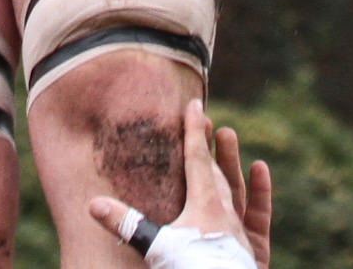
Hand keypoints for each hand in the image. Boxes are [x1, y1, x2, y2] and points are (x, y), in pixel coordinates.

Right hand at [88, 101, 270, 267]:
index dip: (193, 130)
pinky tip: (260, 167)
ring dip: (229, 161)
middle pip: (214, 170)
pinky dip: (260, 189)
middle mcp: (224, 211)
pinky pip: (258, 210)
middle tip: (205, 120)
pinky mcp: (253, 246)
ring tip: (228, 135)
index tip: (193, 104)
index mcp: (204, 203)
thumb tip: (93, 203)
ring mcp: (239, 228)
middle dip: (207, 145)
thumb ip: (128, 224)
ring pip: (234, 186)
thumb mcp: (157, 247)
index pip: (196, 158)